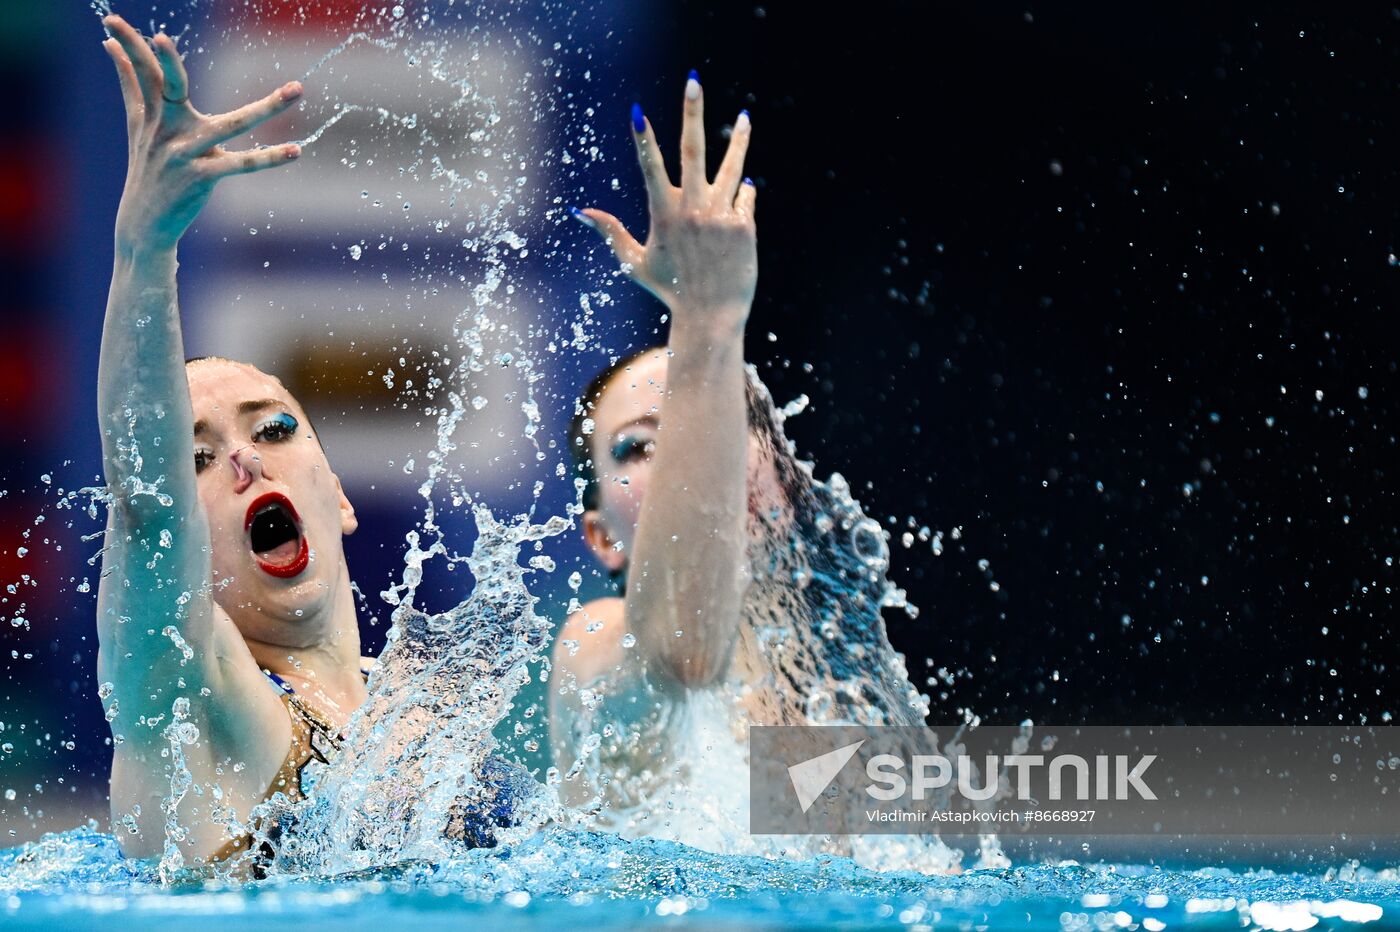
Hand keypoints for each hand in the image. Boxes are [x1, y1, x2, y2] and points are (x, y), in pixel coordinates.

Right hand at [103, 15, 304, 256]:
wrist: (144, 222)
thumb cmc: (146, 165)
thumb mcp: (137, 124)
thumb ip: (130, 83)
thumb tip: (111, 45)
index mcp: (153, 113)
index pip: (143, 72)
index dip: (130, 45)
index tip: (111, 19)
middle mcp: (167, 130)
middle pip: (170, 88)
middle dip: (167, 63)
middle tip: (161, 37)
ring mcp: (186, 154)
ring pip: (230, 125)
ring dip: (267, 107)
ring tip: (296, 89)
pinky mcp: (203, 177)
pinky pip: (243, 165)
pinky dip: (269, 158)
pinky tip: (295, 150)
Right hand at [577, 72, 756, 322]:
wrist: (710, 317)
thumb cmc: (669, 290)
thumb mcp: (633, 262)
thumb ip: (610, 231)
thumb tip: (578, 211)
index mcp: (663, 214)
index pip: (649, 167)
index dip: (642, 139)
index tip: (636, 112)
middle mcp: (693, 209)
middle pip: (693, 151)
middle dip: (692, 113)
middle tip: (693, 82)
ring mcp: (721, 216)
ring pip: (732, 167)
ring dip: (739, 140)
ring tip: (746, 117)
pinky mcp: (744, 227)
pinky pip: (744, 197)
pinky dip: (741, 192)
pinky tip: (739, 191)